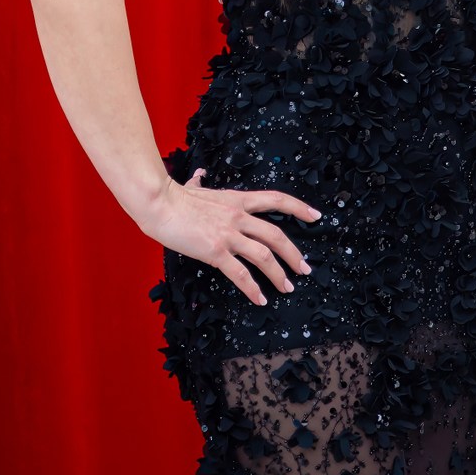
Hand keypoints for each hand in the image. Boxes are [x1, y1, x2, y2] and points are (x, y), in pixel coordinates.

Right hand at [141, 169, 319, 306]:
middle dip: (294, 253)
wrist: (159, 204)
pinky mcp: (215, 251)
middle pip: (276, 234)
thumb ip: (200, 183)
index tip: (316, 216)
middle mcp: (239, 216)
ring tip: (287, 287)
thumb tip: (199, 175)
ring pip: (264, 256)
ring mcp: (228, 234)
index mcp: (238, 200)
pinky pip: (240, 274)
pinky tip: (260, 299)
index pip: (276, 200)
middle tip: (304, 268)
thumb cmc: (173, 197)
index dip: (299, 208)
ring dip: (279, 274)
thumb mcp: (194, 187)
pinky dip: (253, 289)